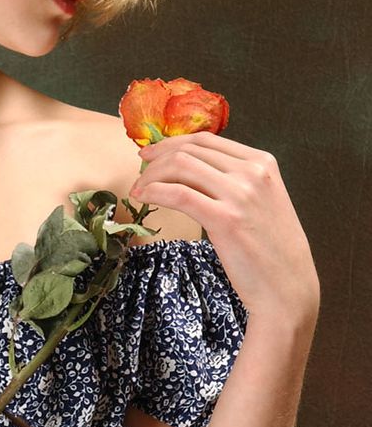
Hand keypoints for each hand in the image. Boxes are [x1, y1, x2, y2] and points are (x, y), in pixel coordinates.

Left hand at [128, 132, 319, 322]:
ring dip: (151, 176)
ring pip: (181, 166)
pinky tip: (144, 199)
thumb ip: (235, 180)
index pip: (206, 140)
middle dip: (157, 158)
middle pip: (190, 150)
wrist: (287, 287)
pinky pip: (178, 194)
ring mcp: (240, 194)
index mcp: (263, 162)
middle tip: (140, 172)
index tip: (153, 154)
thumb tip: (189, 169)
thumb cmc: (270, 249)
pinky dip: (154, 192)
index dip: (172, 143)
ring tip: (139, 190)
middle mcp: (253, 172)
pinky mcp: (225, 219)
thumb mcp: (261, 201)